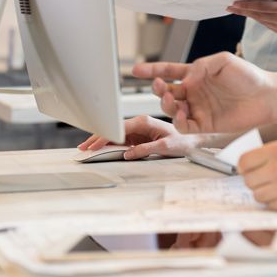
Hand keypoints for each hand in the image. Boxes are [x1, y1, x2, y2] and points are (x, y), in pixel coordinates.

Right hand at [76, 115, 199, 158]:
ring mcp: (138, 130)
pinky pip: (120, 141)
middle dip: (97, 138)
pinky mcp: (138, 137)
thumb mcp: (165, 146)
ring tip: (86, 149)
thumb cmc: (182, 141)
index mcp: (145, 121)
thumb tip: (128, 154)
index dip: (105, 136)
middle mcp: (139, 123)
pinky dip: (108, 145)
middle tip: (83, 148)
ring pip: (115, 135)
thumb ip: (146, 149)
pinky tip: (98, 149)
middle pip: (113, 130)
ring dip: (100, 142)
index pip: (119, 127)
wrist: (192, 142)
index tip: (94, 145)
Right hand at [133, 52, 273, 133]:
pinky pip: (185, 125)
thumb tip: (184, 77)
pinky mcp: (205, 124)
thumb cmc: (249, 76)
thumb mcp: (223, 61)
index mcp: (197, 75)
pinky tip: (183, 112)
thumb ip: (201, 66)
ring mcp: (199, 109)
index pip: (170, 71)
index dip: (153, 70)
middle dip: (158, 89)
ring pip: (173, 109)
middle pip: (168, 92)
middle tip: (158, 85)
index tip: (136, 70)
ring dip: (167, 104)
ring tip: (171, 98)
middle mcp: (195, 92)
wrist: (267, 96)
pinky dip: (179, 120)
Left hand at [227, 0, 276, 37]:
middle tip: (231, 5)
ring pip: (263, 21)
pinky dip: (262, 19)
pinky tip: (253, 14)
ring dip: (251, 15)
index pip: (262, 7)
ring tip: (238, 9)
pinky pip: (270, 26)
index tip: (234, 3)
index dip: (247, 5)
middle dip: (244, 10)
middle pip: (260, 15)